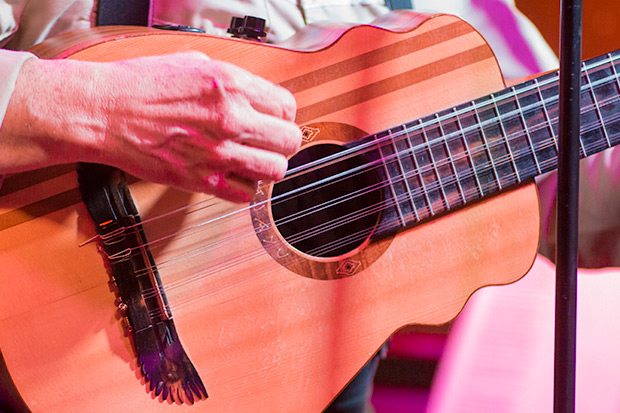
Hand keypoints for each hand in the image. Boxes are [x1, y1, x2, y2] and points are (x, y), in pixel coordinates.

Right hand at [1, 52, 301, 201]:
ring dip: (269, 167)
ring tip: (255, 162)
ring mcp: (218, 153)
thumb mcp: (192, 61)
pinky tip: (234, 177)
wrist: (103, 113)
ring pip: (275, 171)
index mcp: (231, 84)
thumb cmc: (139, 85)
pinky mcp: (202, 181)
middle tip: (270, 142)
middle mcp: (230, 119)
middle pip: (289, 141)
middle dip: (283, 142)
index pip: (287, 107)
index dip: (284, 115)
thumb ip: (229, 77)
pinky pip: (246, 194)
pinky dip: (245, 188)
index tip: (275, 120)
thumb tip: (252, 91)